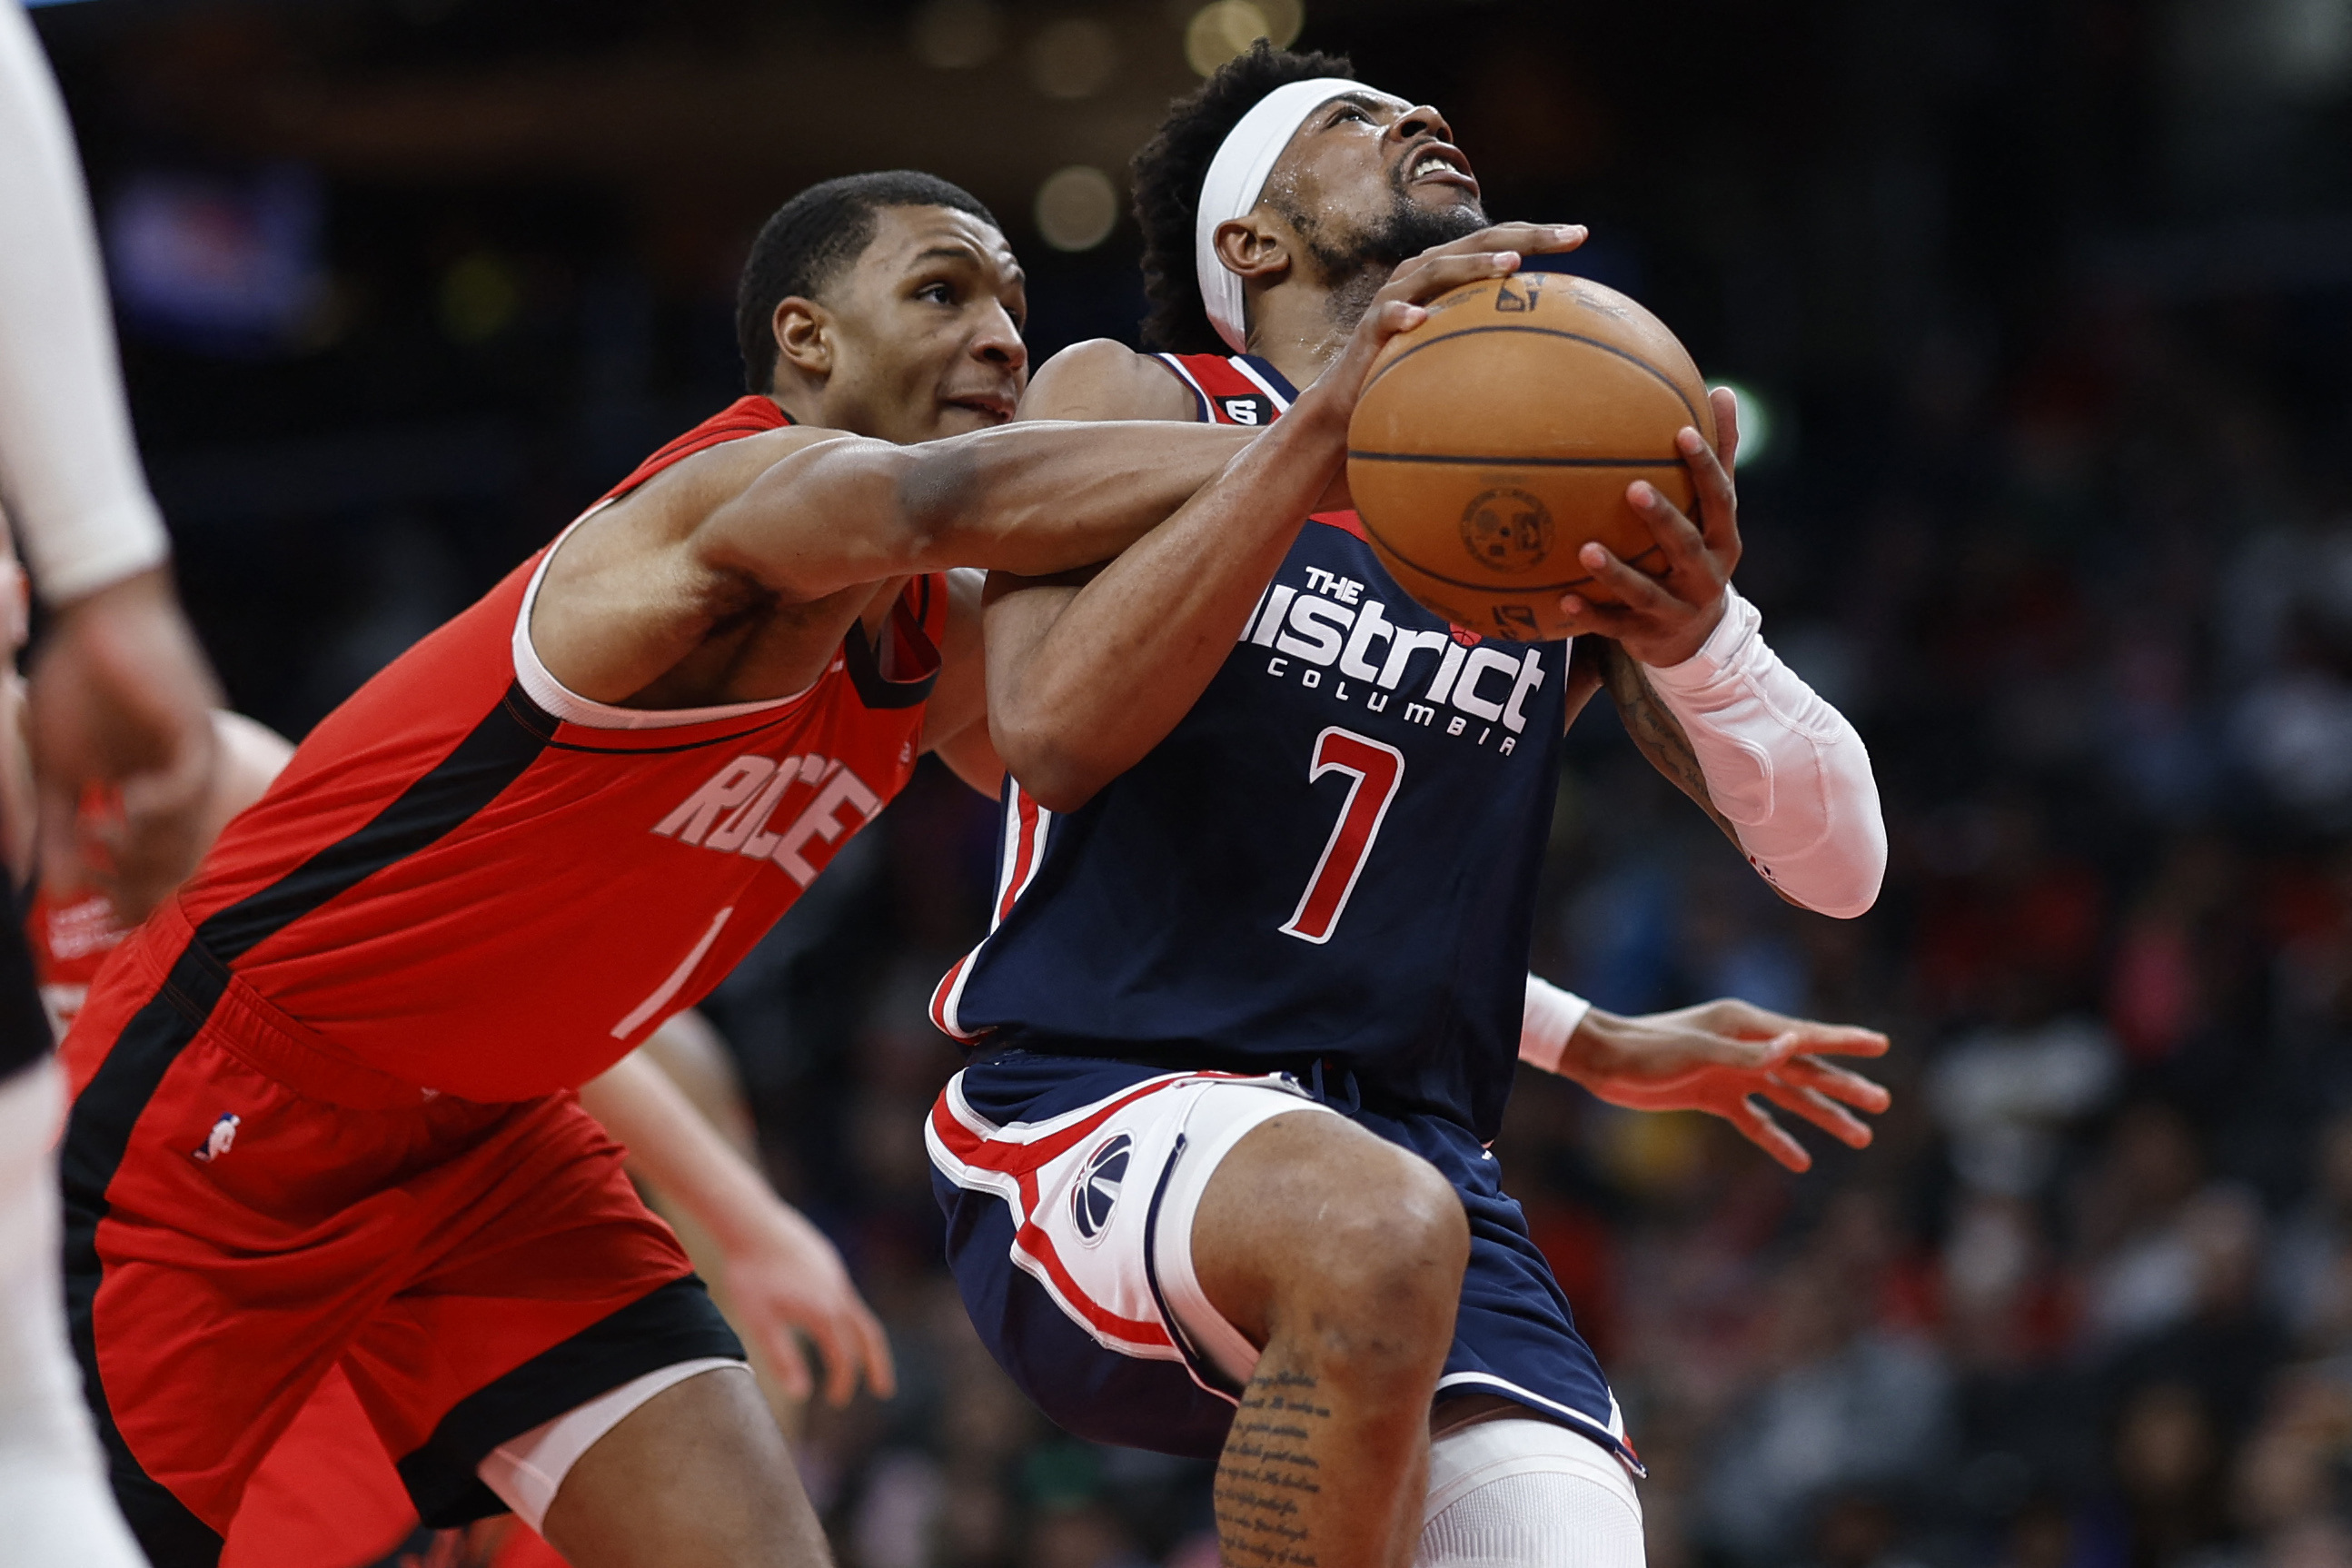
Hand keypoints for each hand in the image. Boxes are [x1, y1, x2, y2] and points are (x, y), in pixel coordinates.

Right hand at [27, 567, 220, 920]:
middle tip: (107, 895)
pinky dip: (155, 808)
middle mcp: (182, 783)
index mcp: (154, 792)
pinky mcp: (194, 733)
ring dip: (144, 848)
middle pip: (179, 856)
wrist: (100, 617)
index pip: (157, 861)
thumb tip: (50, 891)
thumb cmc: (79, 683)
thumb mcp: (58, 770)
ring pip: (188, 829)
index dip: (134, 896)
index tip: (106, 919)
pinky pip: (187, 787)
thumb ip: (57, 829)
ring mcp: (193, 759)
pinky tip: (120, 803)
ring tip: (102, 834)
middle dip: (141, 886)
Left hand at [716, 1194, 897, 1406]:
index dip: (843, 1382)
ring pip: (858, 1313)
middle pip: (868, 1336)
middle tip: (884, 1391)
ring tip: (859, 1356)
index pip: (844, 1358)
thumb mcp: (760, 1321)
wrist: (752, 1222)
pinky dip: (849, 1316)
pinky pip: (846, 1294)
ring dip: (863, 1340)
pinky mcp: (828, 1261)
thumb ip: (783, 1357)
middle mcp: (838, 1294)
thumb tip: (800, 1394)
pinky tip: (831, 1319)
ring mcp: (836, 1274)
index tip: (836, 1401)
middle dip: (877, 1365)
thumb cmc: (752, 1274)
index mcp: (824, 1313)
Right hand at [1297, 222, 1590, 439]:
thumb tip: (1561, 351)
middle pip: (1477, 241)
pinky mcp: (1370, 329)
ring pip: (1436, 269)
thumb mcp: (1461, 350)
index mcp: (1450, 273)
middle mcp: (1423, 273)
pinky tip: (1421, 318)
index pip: (1500, 243)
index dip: (1540, 235)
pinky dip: (1402, 313)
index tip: (1584, 235)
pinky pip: (1387, 316)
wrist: (1350, 402)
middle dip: (1525, 236)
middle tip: (1570, 237)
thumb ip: (1498, 338)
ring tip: (1511, 266)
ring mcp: (1396, 297)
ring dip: (1473, 265)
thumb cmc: (1414, 373)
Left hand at [1557, 386, 1743, 667]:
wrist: (1696, 639)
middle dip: (1663, 519)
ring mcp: (1675, 609)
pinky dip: (1589, 615)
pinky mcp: (1645, 635)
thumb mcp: (1715, 513)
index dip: (1704, 467)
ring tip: (1585, 549)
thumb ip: (1719, 457)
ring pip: (1645, 591)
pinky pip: (1613, 625)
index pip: (1720, 499)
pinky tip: (1561, 600)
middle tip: (1634, 488)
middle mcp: (1705, 577)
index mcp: (1723, 540)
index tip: (1682, 432)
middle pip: (1685, 545)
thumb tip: (1721, 389)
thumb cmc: (1699, 554)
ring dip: (1616, 572)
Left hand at [1557, 998, 1890, 1172]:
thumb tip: (1793, 1045)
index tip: (1881, 1044)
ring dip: (1822, 1116)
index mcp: (1745, 1026)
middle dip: (1844, 1086)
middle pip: (1806, 1070)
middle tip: (1883, 1103)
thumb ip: (1745, 1054)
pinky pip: (1755, 1121)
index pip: (1805, 1036)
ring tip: (1860, 1137)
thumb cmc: (1647, 1050)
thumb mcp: (1696, 1053)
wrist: (1604, 1064)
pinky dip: (1777, 1139)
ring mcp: (1732, 1074)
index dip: (1844, 1042)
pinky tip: (1801, 1160)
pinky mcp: (1715, 1097)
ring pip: (1788, 1097)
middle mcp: (1746, 1048)